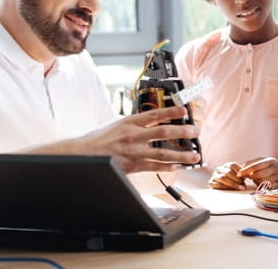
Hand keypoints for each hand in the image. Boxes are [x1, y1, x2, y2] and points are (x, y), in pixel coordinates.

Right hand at [76, 106, 200, 172]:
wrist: (82, 154)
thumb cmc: (100, 139)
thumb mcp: (117, 124)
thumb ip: (136, 123)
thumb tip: (155, 120)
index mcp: (129, 122)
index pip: (154, 114)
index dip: (171, 112)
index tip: (185, 110)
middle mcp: (133, 135)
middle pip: (163, 132)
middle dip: (182, 132)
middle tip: (196, 132)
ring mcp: (133, 151)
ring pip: (162, 153)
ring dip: (181, 154)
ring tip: (194, 155)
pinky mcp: (131, 165)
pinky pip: (153, 167)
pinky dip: (167, 167)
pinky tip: (178, 167)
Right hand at [209, 162, 245, 189]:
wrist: (225, 189)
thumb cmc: (234, 182)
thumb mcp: (239, 176)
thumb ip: (243, 174)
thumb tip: (249, 174)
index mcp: (226, 165)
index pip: (232, 165)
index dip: (239, 171)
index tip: (245, 178)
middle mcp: (219, 169)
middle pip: (228, 172)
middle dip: (237, 180)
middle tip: (243, 185)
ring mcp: (214, 175)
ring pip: (222, 178)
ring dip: (232, 184)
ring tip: (239, 188)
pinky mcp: (211, 182)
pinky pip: (216, 184)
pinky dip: (223, 187)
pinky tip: (229, 189)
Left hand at [239, 157, 277, 188]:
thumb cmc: (269, 164)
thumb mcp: (261, 160)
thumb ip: (250, 163)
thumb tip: (241, 168)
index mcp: (270, 160)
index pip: (255, 166)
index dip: (246, 170)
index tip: (238, 174)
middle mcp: (276, 168)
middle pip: (258, 175)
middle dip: (251, 177)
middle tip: (248, 177)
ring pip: (262, 182)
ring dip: (256, 182)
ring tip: (257, 178)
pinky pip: (268, 188)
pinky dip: (262, 186)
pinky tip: (261, 183)